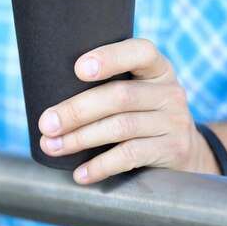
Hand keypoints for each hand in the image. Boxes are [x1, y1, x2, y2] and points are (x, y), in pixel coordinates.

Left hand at [38, 38, 218, 184]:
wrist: (182, 149)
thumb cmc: (138, 112)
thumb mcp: (132, 90)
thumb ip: (101, 85)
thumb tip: (44, 100)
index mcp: (155, 67)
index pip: (140, 52)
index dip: (110, 58)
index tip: (77, 69)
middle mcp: (169, 90)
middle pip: (119, 96)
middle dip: (76, 110)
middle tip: (46, 124)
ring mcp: (174, 120)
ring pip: (120, 127)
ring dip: (80, 139)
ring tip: (52, 147)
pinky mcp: (173, 149)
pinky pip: (130, 156)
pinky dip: (100, 166)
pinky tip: (80, 173)